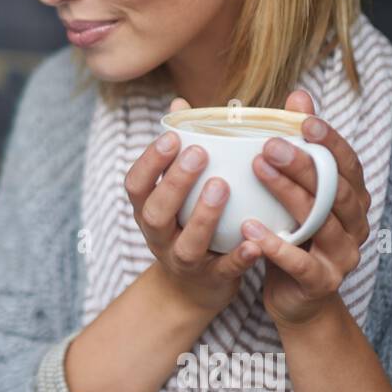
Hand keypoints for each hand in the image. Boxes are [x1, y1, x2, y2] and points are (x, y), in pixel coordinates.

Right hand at [126, 96, 262, 315]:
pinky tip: (255, 241)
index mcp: (149, 210)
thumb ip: (178, 150)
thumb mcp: (175, 192)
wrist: (192, 290)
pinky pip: (224, 271)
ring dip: (203, 215)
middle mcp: (159, 237)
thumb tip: (180, 102)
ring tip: (222, 187)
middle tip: (198, 153)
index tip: (172, 136)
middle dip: (174, 182)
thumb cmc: (188, 224)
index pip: (136, 184)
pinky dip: (239, 257)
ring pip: (187, 243)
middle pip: (155, 212)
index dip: (150, 161)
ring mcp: (183, 261)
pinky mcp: (212, 281)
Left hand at [241, 90, 371, 324]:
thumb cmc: (292, 234)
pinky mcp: (322, 282)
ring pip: (320, 221)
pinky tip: (249, 228)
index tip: (302, 119)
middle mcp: (355, 224)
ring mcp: (343, 255)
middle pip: (334, 189)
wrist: (297, 300)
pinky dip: (276, 246)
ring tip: (257, 170)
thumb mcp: (295, 190)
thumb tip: (298, 95)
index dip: (329, 140)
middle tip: (269, 143)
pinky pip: (301, 263)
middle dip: (304, 163)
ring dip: (288, 194)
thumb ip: (299, 147)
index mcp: (351, 198)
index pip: (346, 163)